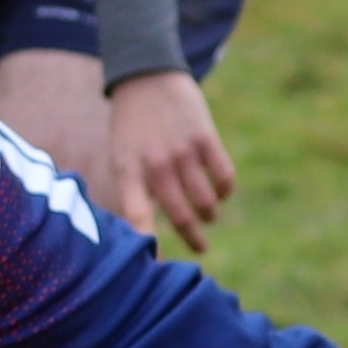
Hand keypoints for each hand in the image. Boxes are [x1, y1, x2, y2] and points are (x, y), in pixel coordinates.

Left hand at [95, 67, 235, 251]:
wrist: (146, 76)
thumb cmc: (132, 126)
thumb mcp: (122, 157)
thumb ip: (136, 190)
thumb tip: (146, 232)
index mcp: (129, 171)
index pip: (137, 219)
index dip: (149, 247)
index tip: (158, 271)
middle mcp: (155, 165)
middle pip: (181, 216)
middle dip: (194, 239)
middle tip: (200, 249)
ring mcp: (182, 151)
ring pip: (206, 201)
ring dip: (210, 214)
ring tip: (208, 217)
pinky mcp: (205, 138)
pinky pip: (224, 178)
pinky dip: (225, 190)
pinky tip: (221, 192)